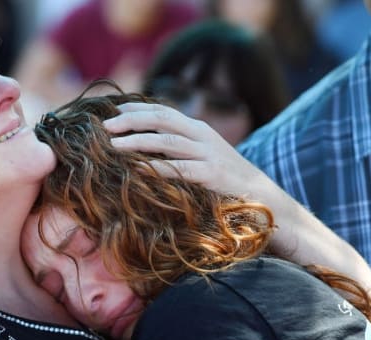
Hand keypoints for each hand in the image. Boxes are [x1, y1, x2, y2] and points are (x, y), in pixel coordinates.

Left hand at [103, 102, 273, 198]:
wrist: (265, 199)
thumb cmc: (227, 182)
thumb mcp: (202, 159)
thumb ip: (179, 150)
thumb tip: (144, 148)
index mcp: (198, 129)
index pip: (162, 111)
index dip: (135, 109)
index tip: (111, 111)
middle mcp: (202, 136)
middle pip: (162, 119)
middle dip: (131, 120)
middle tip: (104, 125)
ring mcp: (208, 154)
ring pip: (167, 141)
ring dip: (137, 142)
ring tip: (112, 146)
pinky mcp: (212, 175)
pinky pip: (179, 169)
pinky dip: (156, 168)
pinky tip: (137, 171)